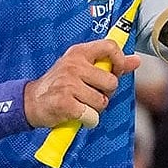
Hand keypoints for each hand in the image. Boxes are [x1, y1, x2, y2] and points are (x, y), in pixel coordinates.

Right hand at [23, 39, 139, 128]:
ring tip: (80, 105)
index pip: (110, 47)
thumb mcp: (81, 68)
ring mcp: (68, 83)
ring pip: (102, 102)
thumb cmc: (60, 85)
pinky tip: (76, 115)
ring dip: (95, 109)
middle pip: (111, 82)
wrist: (30, 101)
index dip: (119, 62)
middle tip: (89, 95)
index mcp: (79, 52)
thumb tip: (136, 60)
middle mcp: (73, 65)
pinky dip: (87, 121)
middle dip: (105, 94)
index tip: (114, 73)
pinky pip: (92, 116)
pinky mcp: (65, 102)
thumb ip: (109, 64)